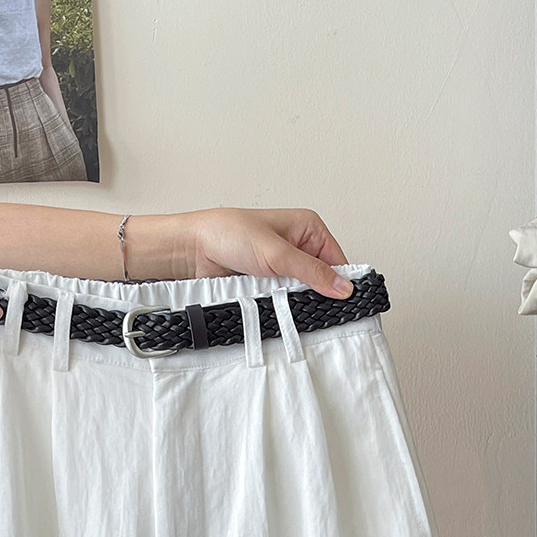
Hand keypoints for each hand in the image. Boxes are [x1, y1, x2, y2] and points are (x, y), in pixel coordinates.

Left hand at [180, 208, 352, 299]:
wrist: (193, 251)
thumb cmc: (228, 234)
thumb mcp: (277, 253)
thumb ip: (312, 272)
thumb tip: (343, 287)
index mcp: (307, 228)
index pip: (337, 260)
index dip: (341, 282)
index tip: (343, 303)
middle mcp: (297, 247)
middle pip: (321, 280)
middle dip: (314, 294)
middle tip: (307, 302)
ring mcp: (282, 268)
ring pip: (302, 294)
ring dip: (293, 301)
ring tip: (283, 300)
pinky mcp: (268, 284)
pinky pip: (283, 302)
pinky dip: (279, 307)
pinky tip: (273, 307)